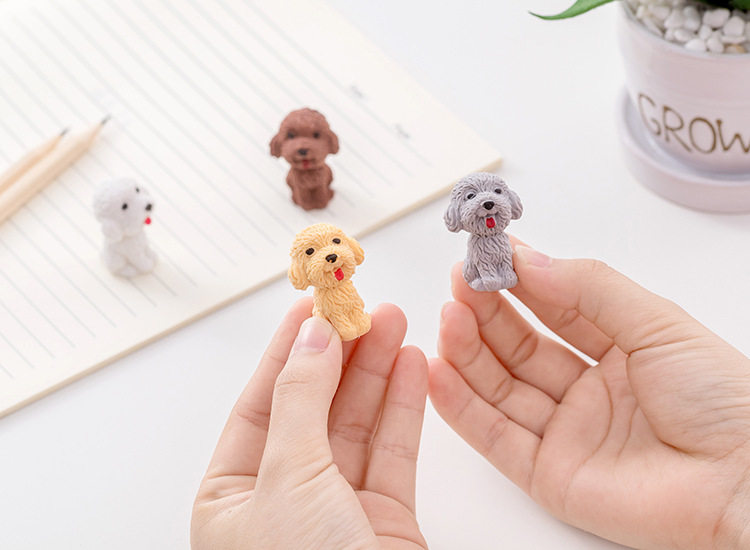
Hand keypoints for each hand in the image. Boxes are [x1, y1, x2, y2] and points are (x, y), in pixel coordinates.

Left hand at [191, 299, 427, 549]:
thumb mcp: (287, 479)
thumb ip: (301, 402)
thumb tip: (312, 340)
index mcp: (232, 497)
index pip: (258, 405)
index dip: (286, 352)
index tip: (310, 309)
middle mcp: (283, 499)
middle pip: (313, 408)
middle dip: (340, 355)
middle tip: (360, 310)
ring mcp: (335, 507)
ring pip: (355, 425)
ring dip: (376, 372)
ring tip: (392, 324)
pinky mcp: (383, 517)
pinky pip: (392, 451)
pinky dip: (402, 409)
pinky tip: (410, 369)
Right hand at [429, 244, 749, 549]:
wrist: (746, 485)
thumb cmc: (723, 401)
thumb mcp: (656, 322)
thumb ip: (588, 288)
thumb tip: (526, 259)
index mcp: (621, 351)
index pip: (554, 309)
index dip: (519, 282)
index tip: (486, 255)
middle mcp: (589, 391)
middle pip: (520, 348)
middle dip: (487, 313)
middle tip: (460, 282)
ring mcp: (567, 434)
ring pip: (500, 389)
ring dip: (468, 353)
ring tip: (447, 317)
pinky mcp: (549, 477)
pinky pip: (495, 438)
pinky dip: (460, 408)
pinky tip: (438, 373)